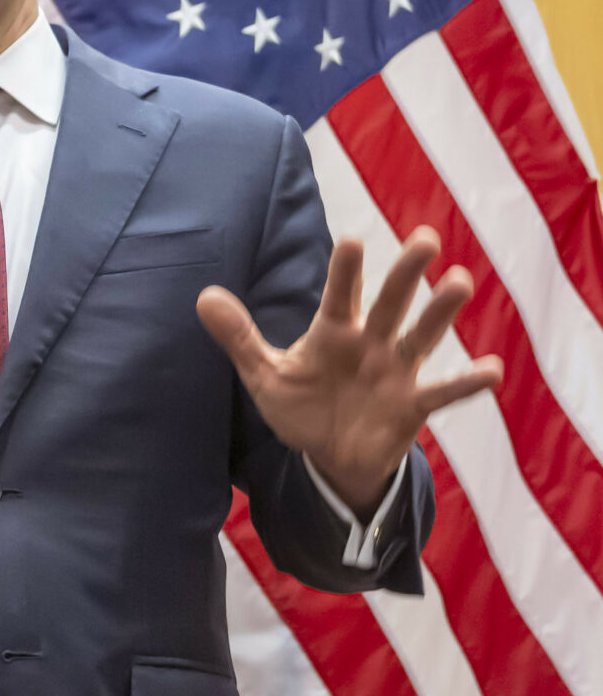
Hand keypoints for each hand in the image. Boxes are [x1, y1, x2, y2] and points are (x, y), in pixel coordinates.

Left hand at [197, 228, 501, 509]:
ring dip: (441, 312)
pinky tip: (492, 370)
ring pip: (422, 336)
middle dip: (406, 273)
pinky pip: (443, 392)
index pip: (339, 295)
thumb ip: (239, 337)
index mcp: (334, 332)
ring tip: (461, 282)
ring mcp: (396, 372)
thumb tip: (203, 295)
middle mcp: (371, 343)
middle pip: (391, 303)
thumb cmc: (302, 406)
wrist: (330, 456)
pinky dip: (467, 383)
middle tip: (425, 239)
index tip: (352, 240)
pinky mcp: (413, 405)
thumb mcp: (265, 374)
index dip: (345, 271)